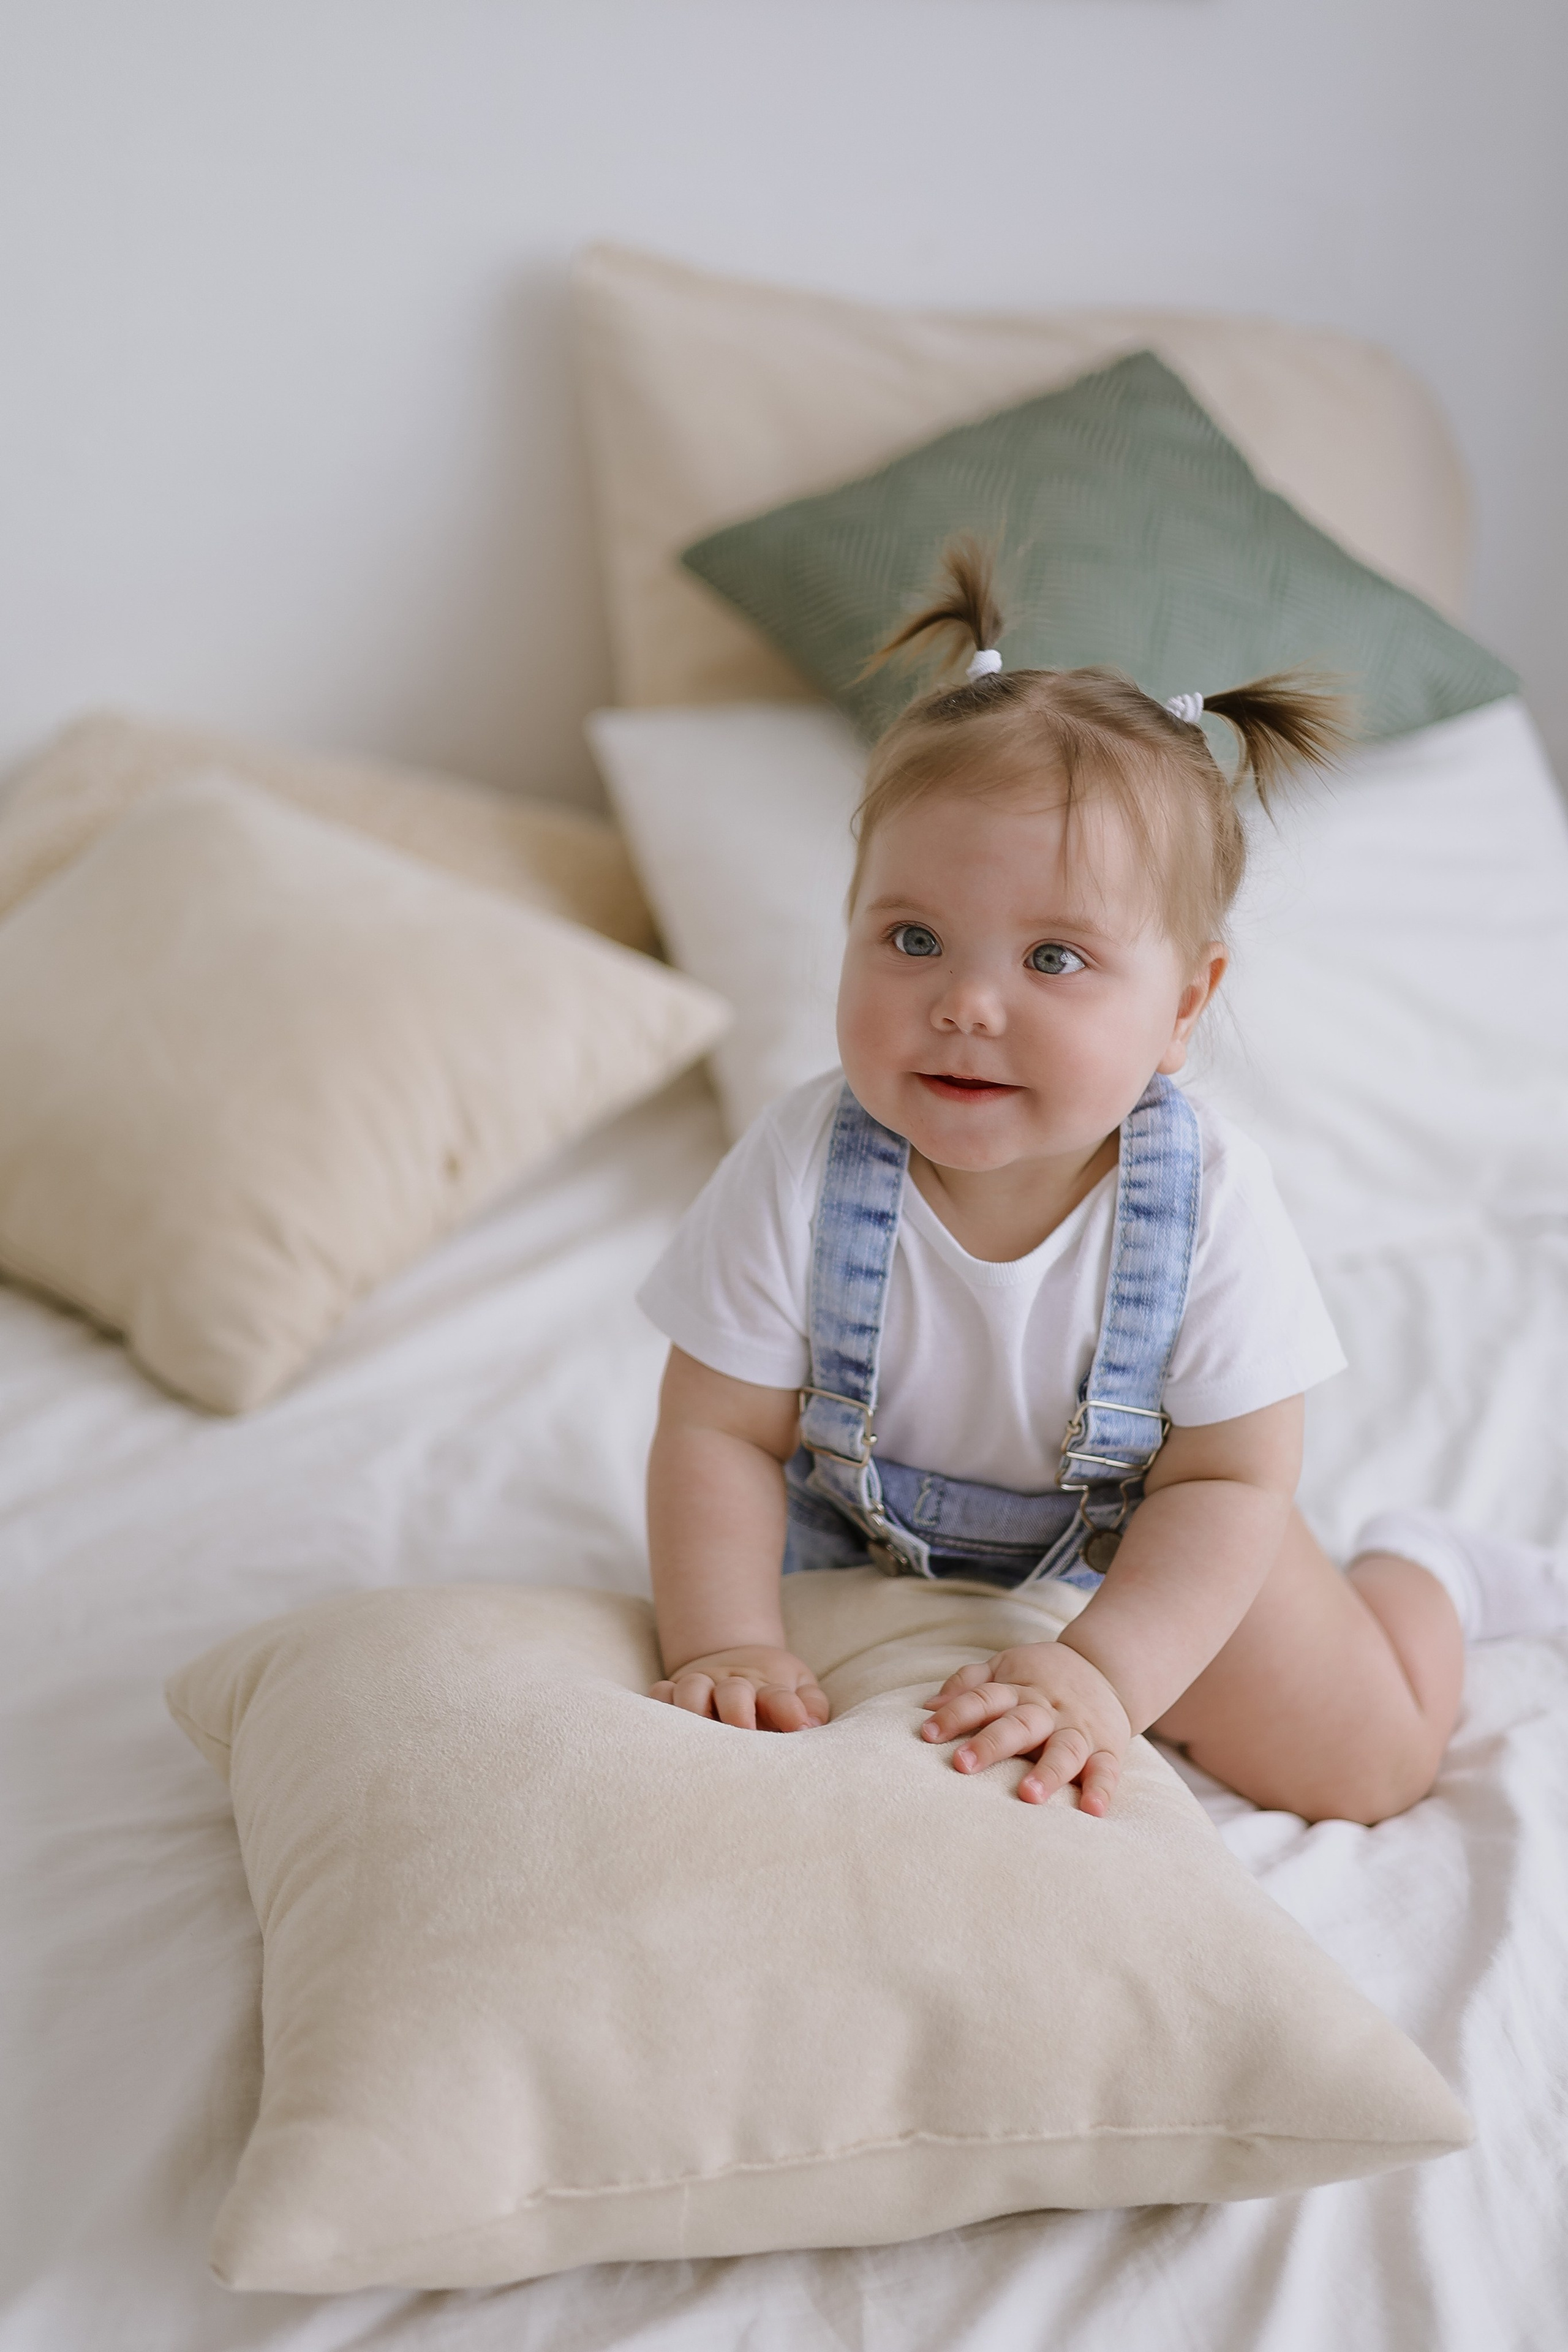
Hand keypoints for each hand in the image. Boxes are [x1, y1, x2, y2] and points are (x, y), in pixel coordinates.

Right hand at [652, 1646, 829, 1732]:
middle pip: (733, 1691)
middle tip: (746, 1732)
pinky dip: (659, 1705)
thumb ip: (812, 1706)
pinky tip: (663, 1728)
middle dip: (737, 1710)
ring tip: (700, 1736)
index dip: (789, 1710)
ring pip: (691, 1688)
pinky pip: (659, 1693)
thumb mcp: (800, 1688)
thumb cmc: (774, 1688)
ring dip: (694, 1709)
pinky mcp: (674, 1691)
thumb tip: (811, 1725)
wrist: (737, 1661)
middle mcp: (732, 1684)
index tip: (798, 1727)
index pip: (780, 1696)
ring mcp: (701, 1685)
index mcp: (767, 1686)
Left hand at [920, 1640, 1130, 1814]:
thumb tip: (927, 1707)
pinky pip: (1106, 1770)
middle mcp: (1047, 1709)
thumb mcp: (1005, 1666)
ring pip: (1064, 1749)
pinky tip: (1092, 1810)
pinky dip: (1101, 1789)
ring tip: (1028, 1795)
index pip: (983, 1698)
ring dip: (1048, 1772)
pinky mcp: (1107, 1748)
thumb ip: (968, 1684)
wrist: (1107, 1666)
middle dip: (992, 1744)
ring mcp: (1078, 1729)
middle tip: (962, 1764)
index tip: (927, 1733)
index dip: (955, 1714)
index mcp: (1019, 1689)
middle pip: (1019, 1725)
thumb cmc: (1043, 1675)